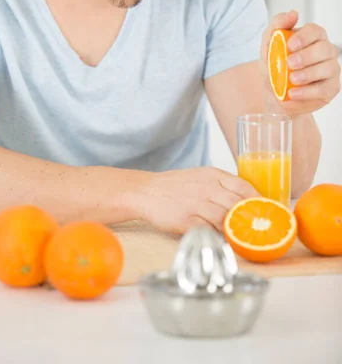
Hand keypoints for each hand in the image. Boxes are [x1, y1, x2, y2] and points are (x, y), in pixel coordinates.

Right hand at [135, 167, 259, 233]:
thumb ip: (222, 187)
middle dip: (252, 219)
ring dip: (237, 231)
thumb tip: (247, 202)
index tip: (269, 211)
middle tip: (262, 230)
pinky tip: (225, 242)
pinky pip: (209, 231)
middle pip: (238, 204)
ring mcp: (196, 203)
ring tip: (246, 239)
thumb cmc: (175, 186)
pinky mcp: (186, 220)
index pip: (244, 186)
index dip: (259, 201)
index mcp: (213, 175)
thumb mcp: (201, 177)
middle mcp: (207, 187)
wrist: (147, 191)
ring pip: (226, 218)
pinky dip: (219, 238)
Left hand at [261, 10, 340, 115]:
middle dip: (306, 56)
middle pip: (324, 49)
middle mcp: (326, 50)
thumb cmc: (275, 65)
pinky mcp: (331, 87)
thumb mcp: (268, 44)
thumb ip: (277, 25)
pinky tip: (293, 93)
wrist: (274, 92)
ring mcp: (331, 69)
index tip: (289, 45)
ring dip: (308, 74)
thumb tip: (292, 13)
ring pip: (328, 68)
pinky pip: (325, 88)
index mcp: (313, 37)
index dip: (304, 37)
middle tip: (290, 64)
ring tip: (291, 80)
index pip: (315, 30)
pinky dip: (308, 92)